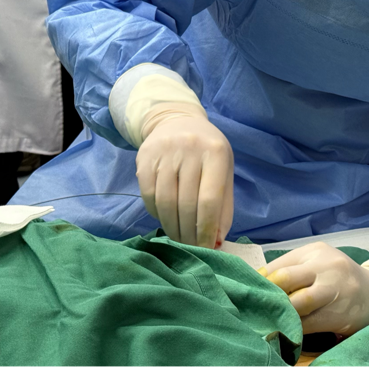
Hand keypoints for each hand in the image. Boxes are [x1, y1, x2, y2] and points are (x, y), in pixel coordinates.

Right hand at [135, 104, 233, 247]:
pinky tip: (165, 220)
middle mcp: (190, 149)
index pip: (210, 199)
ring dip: (172, 227)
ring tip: (178, 238)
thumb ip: (223, 206)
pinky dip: (157, 214)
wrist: (177, 120)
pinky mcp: (145, 158)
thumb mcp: (223, 171)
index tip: (205, 248)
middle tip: (191, 248)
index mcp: (216, 152)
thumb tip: (215, 241)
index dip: (206, 229)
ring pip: (166, 202)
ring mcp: (165, 152)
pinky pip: (148, 195)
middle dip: (189, 233)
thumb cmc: (206, 152)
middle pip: (187, 203)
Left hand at [260, 242, 368, 335]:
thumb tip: (256, 283)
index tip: (247, 294)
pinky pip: (309, 324)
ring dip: (280, 314)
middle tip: (254, 308)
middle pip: (285, 278)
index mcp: (315, 251)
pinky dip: (293, 329)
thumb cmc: (338, 279)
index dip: (259, 282)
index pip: (278, 265)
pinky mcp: (340, 313)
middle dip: (267, 296)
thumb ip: (293, 270)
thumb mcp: (319, 264)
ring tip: (268, 321)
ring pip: (297, 303)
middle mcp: (326, 266)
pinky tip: (285, 332)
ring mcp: (335, 289)